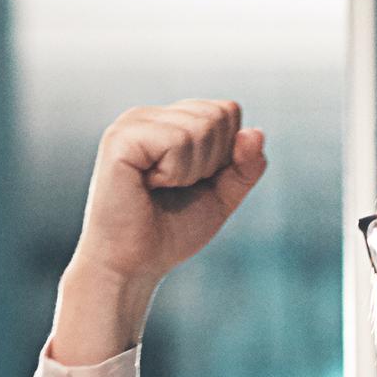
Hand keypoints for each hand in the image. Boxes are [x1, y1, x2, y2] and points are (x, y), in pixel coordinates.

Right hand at [72, 99, 266, 287]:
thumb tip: (256, 133)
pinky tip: (147, 185)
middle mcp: (149, 115)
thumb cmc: (170, 232)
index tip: (193, 182)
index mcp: (168, 121)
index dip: (225, 155)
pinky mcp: (120, 139)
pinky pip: (177, 141)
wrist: (134, 266)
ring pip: (201, 127)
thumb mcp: (222, 196)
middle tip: (175, 188)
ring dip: (190, 171)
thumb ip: (245, 166)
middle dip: (210, 162)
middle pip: (218, 115)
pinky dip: (174, 173)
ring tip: (159, 188)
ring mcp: (131, 123)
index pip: (227, 111)